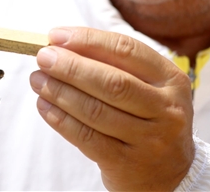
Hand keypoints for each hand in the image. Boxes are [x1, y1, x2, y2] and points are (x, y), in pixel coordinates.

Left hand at [29, 27, 194, 190]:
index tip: (56, 36)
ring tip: (38, 80)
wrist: (170, 172)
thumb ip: (114, 65)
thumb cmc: (150, 117)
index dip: (89, 40)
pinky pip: (87, 137)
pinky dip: (61, 120)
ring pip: (95, 111)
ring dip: (60, 92)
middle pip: (112, 82)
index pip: (127, 51)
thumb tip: (62, 44)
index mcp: (171, 79)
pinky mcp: (126, 163)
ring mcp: (148, 139)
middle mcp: (166, 108)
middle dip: (71, 67)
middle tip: (43, 58)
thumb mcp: (149, 88)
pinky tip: (44, 106)